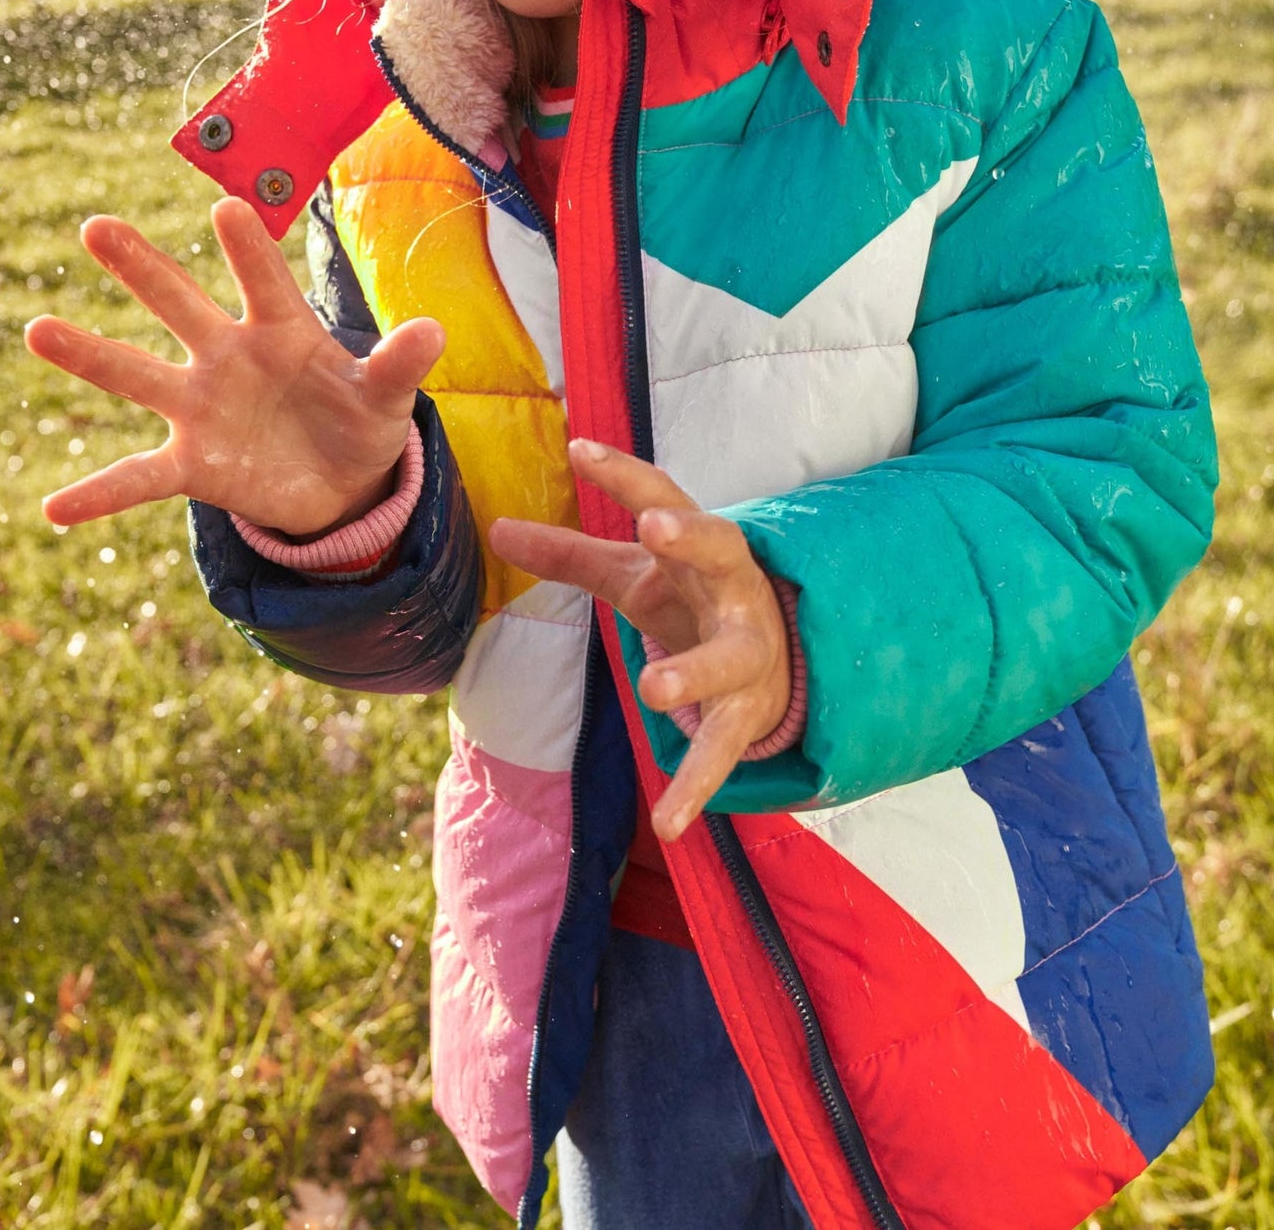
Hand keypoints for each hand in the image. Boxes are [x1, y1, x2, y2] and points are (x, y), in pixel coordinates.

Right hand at [24, 197, 443, 532]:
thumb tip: (432, 331)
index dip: (249, 249)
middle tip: (96, 226)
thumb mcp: (387, 395)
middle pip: (180, 305)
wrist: (340, 482)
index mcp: (281, 329)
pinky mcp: (193, 462)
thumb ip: (400, 364)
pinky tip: (54, 508)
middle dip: (141, 267)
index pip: (264, 280)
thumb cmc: (359, 419)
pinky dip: (98, 494)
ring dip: (88, 354)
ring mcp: (202, 406)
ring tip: (37, 329)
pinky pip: (139, 477)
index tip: (228, 209)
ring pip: (138, 374)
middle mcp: (229, 356)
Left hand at [489, 440, 790, 843]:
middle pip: (722, 550)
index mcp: (698, 546)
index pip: (664, 494)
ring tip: (654, 688)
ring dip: (695, 671)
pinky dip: (696, 787)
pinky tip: (668, 823)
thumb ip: (570, 554)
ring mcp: (747, 653)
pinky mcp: (748, 716)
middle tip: (655, 527)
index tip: (579, 449)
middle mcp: (733, 589)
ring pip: (729, 657)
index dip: (623, 474)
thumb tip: (497, 528)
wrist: (777, 662)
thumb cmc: (692, 600)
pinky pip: (723, 752)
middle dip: (691, 537)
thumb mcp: (634, 575)